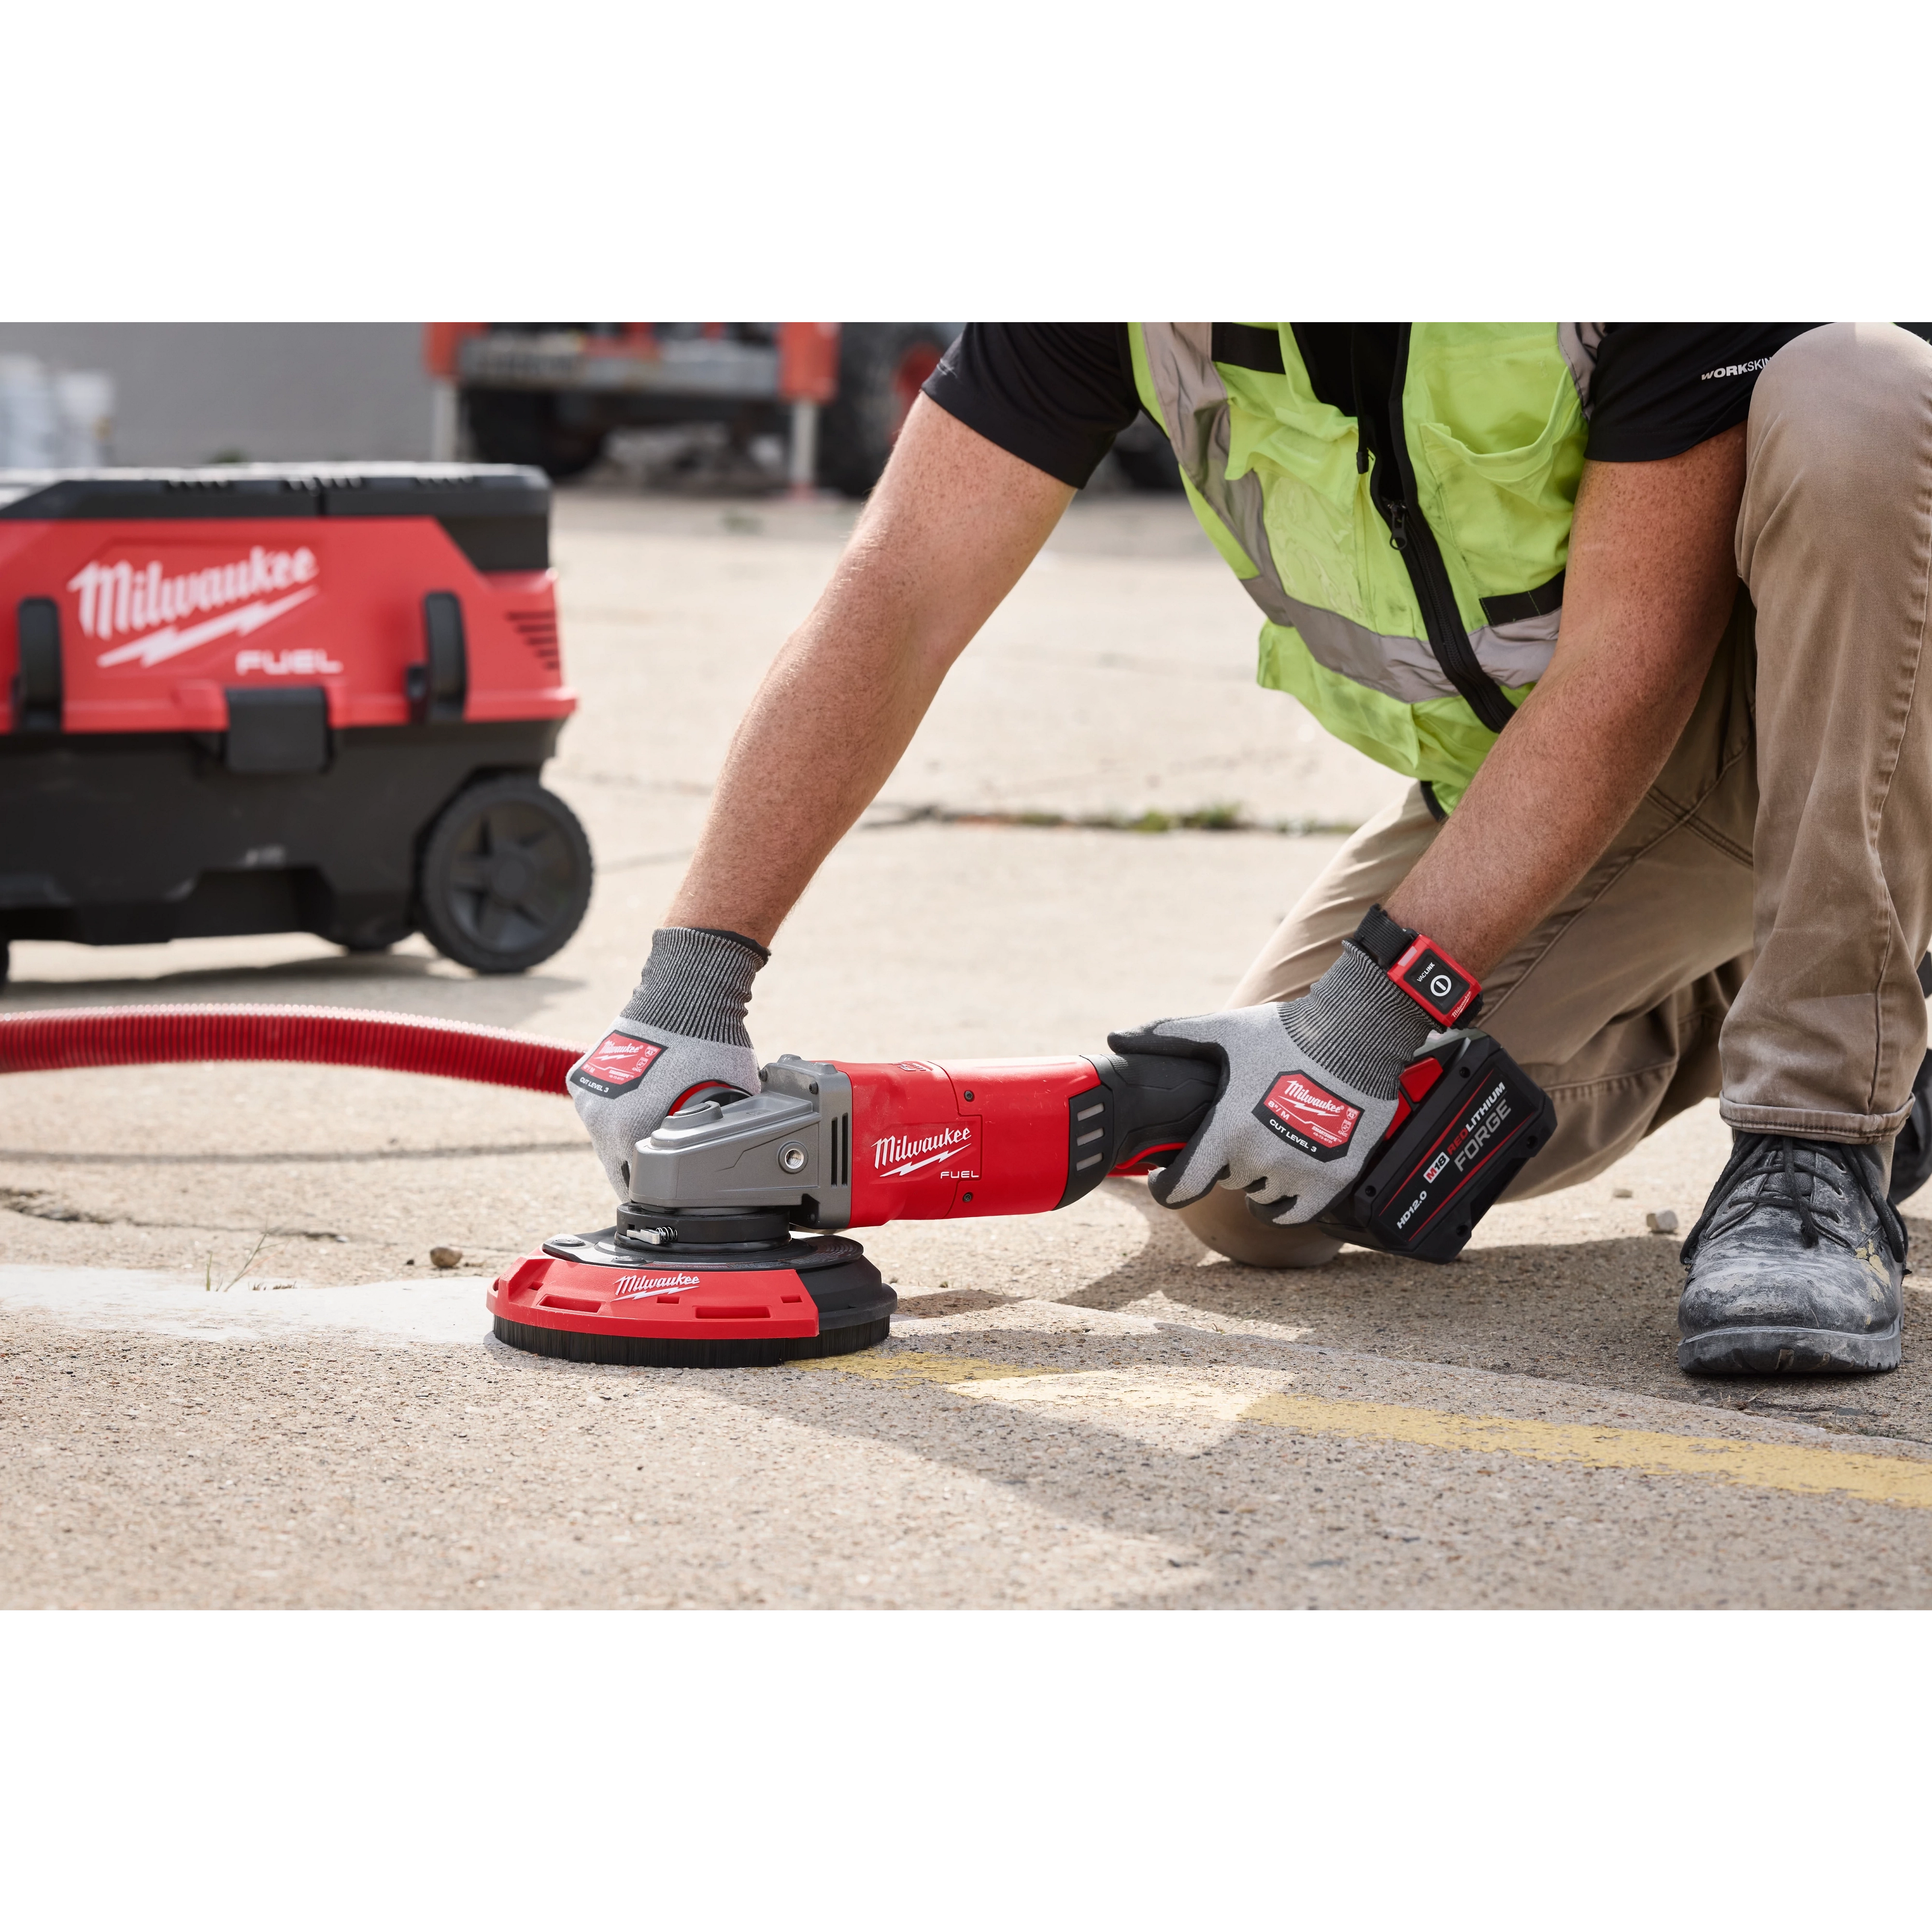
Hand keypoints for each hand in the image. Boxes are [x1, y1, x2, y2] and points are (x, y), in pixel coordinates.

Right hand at [570, 927, 765, 1196]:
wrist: (687, 991)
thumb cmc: (711, 1044)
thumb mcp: (731, 1102)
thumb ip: (722, 1135)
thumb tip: (740, 1158)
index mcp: (630, 1133)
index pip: (637, 1188)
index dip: (657, 1195)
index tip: (669, 1195)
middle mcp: (600, 1120)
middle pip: (618, 1166)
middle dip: (641, 1168)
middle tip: (668, 1157)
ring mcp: (587, 1098)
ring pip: (607, 1138)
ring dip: (628, 1137)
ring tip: (657, 1119)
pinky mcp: (580, 1078)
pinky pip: (600, 1109)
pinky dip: (617, 1108)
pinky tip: (643, 1095)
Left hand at [1108, 941, 1436, 1224]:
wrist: (1354, 1034)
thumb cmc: (1283, 1033)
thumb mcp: (1221, 1030)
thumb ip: (1166, 1037)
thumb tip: (1114, 1037)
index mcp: (1227, 1129)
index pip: (1181, 1187)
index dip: (1165, 1187)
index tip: (1163, 1177)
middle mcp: (1260, 1158)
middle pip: (1226, 1180)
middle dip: (1225, 1160)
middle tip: (1238, 1129)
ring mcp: (1300, 1172)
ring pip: (1260, 1195)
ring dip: (1257, 1178)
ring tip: (1268, 1143)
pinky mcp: (1334, 1179)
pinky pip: (1296, 1212)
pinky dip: (1286, 1202)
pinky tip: (1286, 1179)